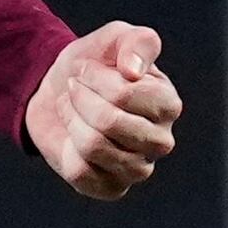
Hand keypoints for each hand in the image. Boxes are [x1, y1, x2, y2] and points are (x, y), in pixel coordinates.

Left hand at [26, 20, 182, 199]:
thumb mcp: (116, 38)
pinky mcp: (112, 189)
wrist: (59, 92)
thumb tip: (134, 72)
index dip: (94, 78)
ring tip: (71, 106)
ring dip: (71, 119)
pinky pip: (81, 172)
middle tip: (74, 87)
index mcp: (168, 104)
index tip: (85, 69)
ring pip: (94, 146)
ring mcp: (138, 169)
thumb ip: (137, 42)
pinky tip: (73, 135)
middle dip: (80, 99)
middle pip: (110, 122)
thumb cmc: (96, 65)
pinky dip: (67, 148)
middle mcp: (161, 141)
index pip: (125, 94)